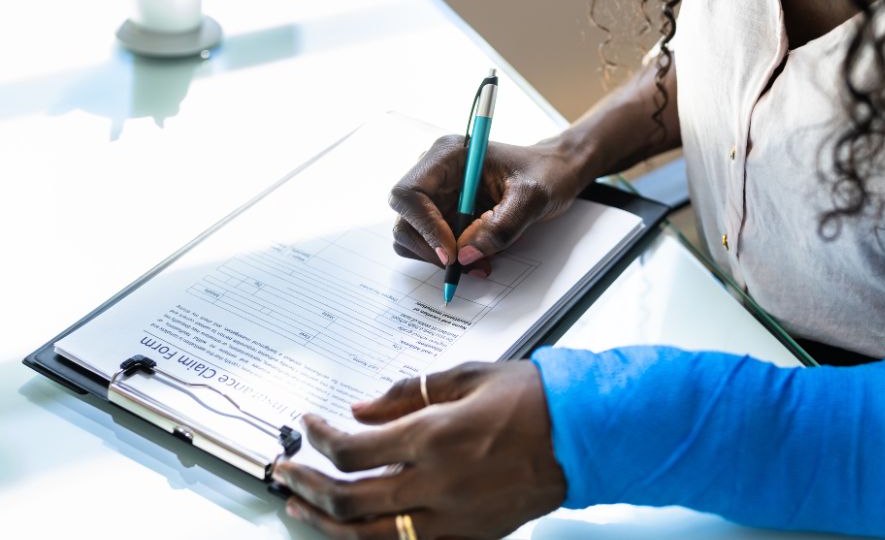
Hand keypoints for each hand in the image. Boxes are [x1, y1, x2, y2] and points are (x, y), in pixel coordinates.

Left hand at [274, 361, 566, 538]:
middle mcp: (437, 481)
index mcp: (434, 435)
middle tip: (285, 470)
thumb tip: (361, 409)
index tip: (308, 426)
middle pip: (347, 497)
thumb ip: (407, 393)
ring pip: (367, 535)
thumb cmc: (533, 400)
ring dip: (324, 521)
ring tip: (300, 507)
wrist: (583, 436)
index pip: (351, 448)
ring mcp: (451, 516)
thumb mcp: (468, 376)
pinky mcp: (467, 536)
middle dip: (305, 483)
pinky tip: (352, 530)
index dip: (317, 438)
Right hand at [389, 135, 589, 275]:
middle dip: (430, 248)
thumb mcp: (533, 197)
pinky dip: (451, 259)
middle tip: (463, 265)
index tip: (451, 251)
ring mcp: (438, 196)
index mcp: (448, 155)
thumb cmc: (546, 173)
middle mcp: (436, 174)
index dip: (423, 226)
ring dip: (440, 258)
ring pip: (413, 236)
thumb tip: (465, 255)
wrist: (556, 173)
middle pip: (405, 219)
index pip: (409, 193)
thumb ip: (501, 226)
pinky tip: (479, 260)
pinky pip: (433, 245)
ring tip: (479, 264)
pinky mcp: (446, 216)